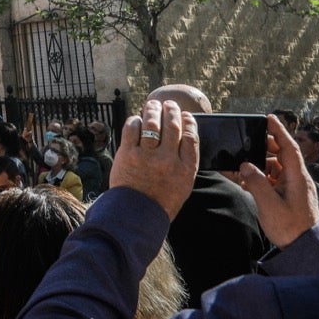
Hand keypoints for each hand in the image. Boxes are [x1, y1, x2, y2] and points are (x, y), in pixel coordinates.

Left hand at [109, 99, 197, 218]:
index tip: (186, 115)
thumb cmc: (161, 199)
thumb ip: (185, 161)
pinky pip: (132, 128)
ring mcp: (147, 156)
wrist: (136, 214)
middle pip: (172, 126)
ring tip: (153, 104)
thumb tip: (184, 135)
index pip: (191, 137)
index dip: (189, 122)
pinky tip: (137, 121)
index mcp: (186, 169)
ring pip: (152, 122)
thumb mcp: (183, 184)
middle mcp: (168, 160)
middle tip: (169, 104)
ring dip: (153, 109)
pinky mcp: (128, 153)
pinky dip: (135, 120)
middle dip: (172, 110)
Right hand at [238, 113, 318, 247]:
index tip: (269, 118)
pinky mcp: (291, 197)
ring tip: (245, 165)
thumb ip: (257, 183)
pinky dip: (263, 176)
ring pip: (278, 167)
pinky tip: (250, 182)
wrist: (304, 250)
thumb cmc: (290, 229)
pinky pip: (276, 179)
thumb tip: (246, 165)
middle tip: (251, 140)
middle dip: (267, 145)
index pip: (289, 147)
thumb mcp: (269, 206)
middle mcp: (298, 180)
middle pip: (283, 154)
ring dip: (262, 163)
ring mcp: (295, 188)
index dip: (279, 131)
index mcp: (297, 178)